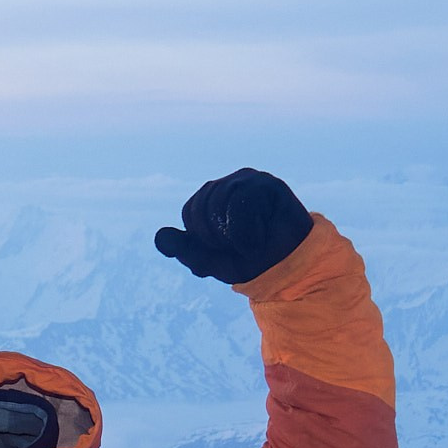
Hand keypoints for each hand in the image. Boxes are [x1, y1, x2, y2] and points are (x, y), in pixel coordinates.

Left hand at [154, 169, 311, 284]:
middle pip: (202, 206)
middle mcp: (228, 185)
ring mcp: (248, 180)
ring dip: (234, 236)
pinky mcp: (267, 184)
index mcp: (210, 199)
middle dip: (217, 237)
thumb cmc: (250, 261)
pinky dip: (246, 232)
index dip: (204, 238)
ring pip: (221, 202)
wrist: (287, 267)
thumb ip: (184, 249)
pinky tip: (261, 235)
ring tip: (253, 240)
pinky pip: (242, 204)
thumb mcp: (211, 262)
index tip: (225, 247)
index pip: (190, 212)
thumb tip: (160, 237)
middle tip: (240, 245)